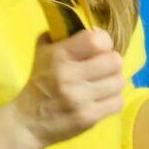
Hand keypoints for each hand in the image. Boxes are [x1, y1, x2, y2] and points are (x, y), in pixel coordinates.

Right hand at [11, 28, 125, 147]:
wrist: (29, 121)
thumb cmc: (39, 81)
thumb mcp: (43, 51)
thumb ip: (63, 35)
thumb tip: (90, 27)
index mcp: (59, 55)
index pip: (97, 40)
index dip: (103, 42)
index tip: (97, 48)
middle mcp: (70, 76)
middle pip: (114, 61)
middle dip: (111, 62)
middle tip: (102, 67)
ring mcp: (80, 99)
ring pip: (119, 82)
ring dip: (113, 81)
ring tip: (102, 84)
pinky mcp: (88, 118)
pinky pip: (117, 103)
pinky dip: (112, 100)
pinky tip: (101, 99)